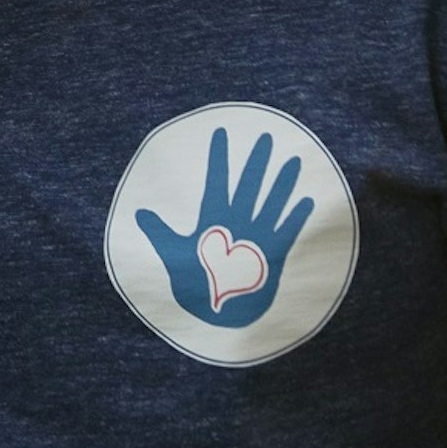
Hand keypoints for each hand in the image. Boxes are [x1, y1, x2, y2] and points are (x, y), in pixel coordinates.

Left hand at [134, 122, 315, 329]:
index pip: (216, 182)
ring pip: (270, 203)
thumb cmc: (194, 285)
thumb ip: (160, 233)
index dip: (218, 158)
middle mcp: (237, 224)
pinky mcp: (270, 255)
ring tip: (293, 161)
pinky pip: (286, 232)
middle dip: (256, 163)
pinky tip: (307, 201)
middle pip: (248, 186)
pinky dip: (295, 218)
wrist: (214, 314)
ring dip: (281, 185)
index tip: (220, 133)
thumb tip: (139, 213)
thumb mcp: (173, 255)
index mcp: (213, 221)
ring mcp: (255, 238)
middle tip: (266, 137)